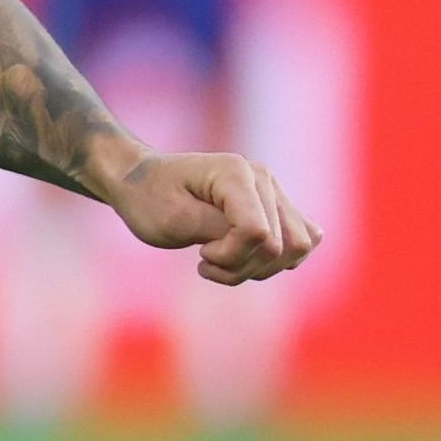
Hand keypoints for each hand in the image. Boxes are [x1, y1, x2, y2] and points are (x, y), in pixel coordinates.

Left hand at [102, 148, 321, 284]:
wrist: (142, 183)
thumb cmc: (150, 199)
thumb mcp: (174, 221)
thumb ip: (220, 230)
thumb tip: (269, 241)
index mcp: (235, 173)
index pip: (257, 232)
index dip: (230, 255)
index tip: (201, 252)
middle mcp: (262, 178)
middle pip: (280, 245)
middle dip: (241, 266)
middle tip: (205, 259)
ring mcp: (274, 192)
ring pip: (295, 249)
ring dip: (256, 268)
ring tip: (218, 260)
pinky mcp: (278, 209)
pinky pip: (298, 245)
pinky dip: (270, 262)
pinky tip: (239, 258)